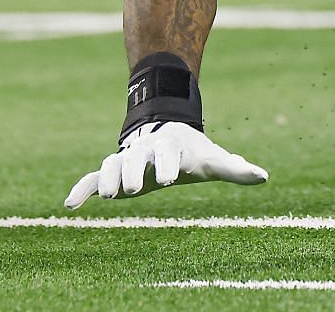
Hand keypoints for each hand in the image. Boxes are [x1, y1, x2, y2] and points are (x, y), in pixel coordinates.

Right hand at [64, 121, 267, 208]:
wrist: (164, 129)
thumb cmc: (191, 151)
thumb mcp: (211, 158)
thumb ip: (234, 168)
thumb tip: (264, 176)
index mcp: (171, 145)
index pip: (169, 154)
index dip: (168, 165)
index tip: (168, 180)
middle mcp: (145, 149)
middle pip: (137, 157)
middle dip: (135, 171)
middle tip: (134, 189)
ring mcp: (126, 158)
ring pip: (112, 164)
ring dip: (107, 178)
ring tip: (106, 197)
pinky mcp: (111, 170)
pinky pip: (92, 177)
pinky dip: (82, 188)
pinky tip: (70, 205)